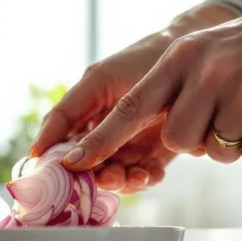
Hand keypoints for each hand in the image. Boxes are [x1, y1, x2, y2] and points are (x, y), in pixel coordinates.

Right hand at [32, 5, 234, 192]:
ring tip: (134, 176)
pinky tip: (151, 174)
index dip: (51, 159)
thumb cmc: (142, 60)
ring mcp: (126, 144)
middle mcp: (101, 131)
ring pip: (113, 175)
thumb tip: (48, 154)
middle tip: (107, 176)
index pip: (58, 140)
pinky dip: (144, 179)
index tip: (51, 174)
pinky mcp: (152, 154)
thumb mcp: (101, 82)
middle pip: (86, 165)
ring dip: (121, 181)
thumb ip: (73, 113)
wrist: (193, 59)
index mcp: (83, 112)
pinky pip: (141, 175)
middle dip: (95, 175)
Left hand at [61, 0, 241, 170]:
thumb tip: (131, 141)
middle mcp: (210, 70)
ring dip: (232, 141)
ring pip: (218, 152)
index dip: (101, 139)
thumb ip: (166, 92)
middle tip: (221, 116)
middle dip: (196, 141)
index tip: (74, 161)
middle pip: (179, 141)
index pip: (131, 107)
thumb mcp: (199, 56)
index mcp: (182, 57)